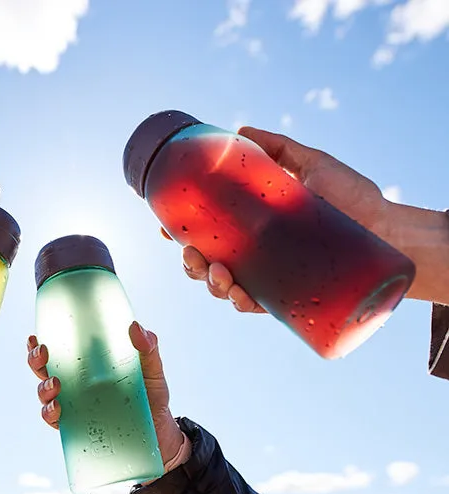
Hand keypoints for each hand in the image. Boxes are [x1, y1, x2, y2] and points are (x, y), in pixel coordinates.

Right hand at [26, 322, 184, 464]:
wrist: (161, 431)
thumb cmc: (152, 396)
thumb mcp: (152, 369)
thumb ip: (148, 347)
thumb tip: (134, 327)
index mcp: (86, 365)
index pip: (58, 351)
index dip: (39, 343)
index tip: (35, 336)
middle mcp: (75, 385)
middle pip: (43, 370)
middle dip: (35, 361)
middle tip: (43, 353)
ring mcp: (75, 406)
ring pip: (45, 395)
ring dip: (43, 388)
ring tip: (55, 384)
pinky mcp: (78, 427)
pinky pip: (55, 421)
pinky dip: (50, 414)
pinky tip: (57, 409)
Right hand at [167, 126, 390, 312]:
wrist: (390, 229)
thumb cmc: (352, 197)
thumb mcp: (311, 164)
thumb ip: (277, 147)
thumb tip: (239, 128)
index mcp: (250, 225)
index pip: (207, 229)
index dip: (180, 231)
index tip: (164, 225)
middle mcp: (254, 253)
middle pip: (207, 262)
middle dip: (190, 262)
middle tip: (190, 253)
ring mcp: (268, 274)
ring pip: (223, 286)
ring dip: (210, 283)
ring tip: (216, 273)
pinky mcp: (287, 295)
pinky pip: (254, 304)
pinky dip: (240, 301)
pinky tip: (237, 295)